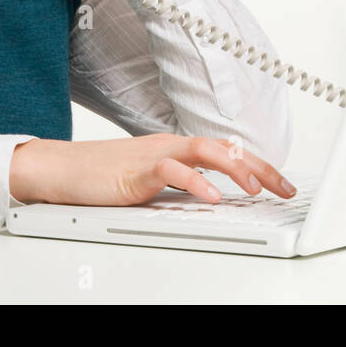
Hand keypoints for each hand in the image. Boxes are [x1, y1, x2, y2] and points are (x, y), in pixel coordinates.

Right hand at [9, 134, 297, 205]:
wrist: (61, 169)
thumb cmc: (103, 176)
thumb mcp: (151, 182)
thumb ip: (180, 185)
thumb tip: (213, 199)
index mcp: (178, 149)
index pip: (227, 152)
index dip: (259, 167)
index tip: (282, 184)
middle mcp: (171, 147)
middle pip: (225, 148)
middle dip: (259, 168)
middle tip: (284, 188)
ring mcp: (155, 156)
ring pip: (204, 151)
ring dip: (234, 169)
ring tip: (255, 189)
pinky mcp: (137, 171)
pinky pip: (172, 172)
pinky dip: (195, 183)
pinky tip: (212, 197)